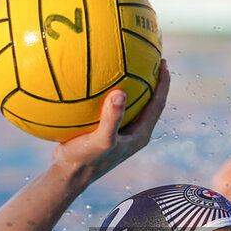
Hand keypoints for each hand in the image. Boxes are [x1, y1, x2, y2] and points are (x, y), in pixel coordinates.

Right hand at [52, 60, 169, 184]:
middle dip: (151, 78)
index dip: (163, 83)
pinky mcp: (103, 128)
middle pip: (148, 100)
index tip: (163, 61)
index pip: (158, 104)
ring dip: (129, 82)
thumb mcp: (100, 141)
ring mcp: (119, 130)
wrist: (67, 175)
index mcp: (140, 134)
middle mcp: (133, 132)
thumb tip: (121, 92)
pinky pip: (109, 104)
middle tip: (149, 55)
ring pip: (129, 102)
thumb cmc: (86, 161)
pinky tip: (94, 75)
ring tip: (124, 59)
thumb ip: (112, 119)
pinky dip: (106, 89)